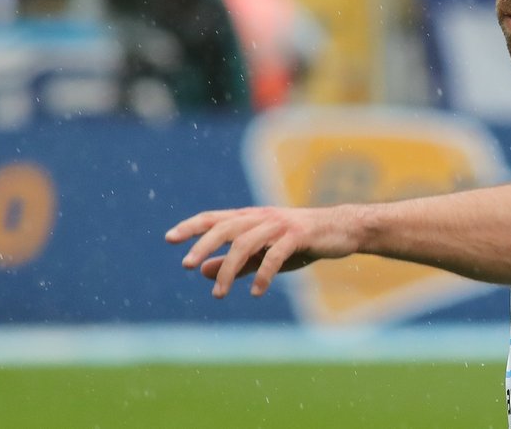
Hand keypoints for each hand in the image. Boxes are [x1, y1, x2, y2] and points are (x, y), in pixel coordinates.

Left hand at [165, 205, 358, 298]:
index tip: (169, 238)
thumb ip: (236, 262)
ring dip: (229, 270)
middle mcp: (262, 217)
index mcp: (252, 218)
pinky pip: (275, 255)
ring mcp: (280, 225)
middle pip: (226, 228)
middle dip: (203, 245)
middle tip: (184, 265)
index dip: (192, 226)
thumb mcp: (264, 253)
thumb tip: (200, 270)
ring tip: (218, 293)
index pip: (215, 218)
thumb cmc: (302, 242)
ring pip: (246, 244)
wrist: (342, 230)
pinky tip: (255, 292)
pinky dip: (263, 275)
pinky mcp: (298, 235)